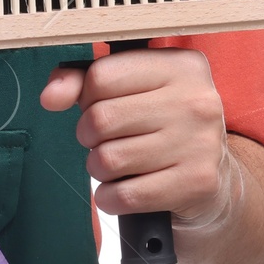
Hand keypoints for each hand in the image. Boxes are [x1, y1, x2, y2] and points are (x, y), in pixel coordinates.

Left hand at [39, 47, 234, 228]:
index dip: (86, 96)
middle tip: (102, 140)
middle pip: (101, 119)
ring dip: (98, 168)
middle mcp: (196, 100)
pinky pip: (126, 195)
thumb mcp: (131, 89)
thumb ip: (82, 81)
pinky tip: (118, 191)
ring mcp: (199, 143)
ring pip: (109, 159)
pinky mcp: (196, 183)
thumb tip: (50, 97)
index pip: (101, 76)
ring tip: (113, 164)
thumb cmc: (160, 124)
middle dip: (88, 135)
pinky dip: (109, 198)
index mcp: (180, 66)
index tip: (98, 106)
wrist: (212, 178)